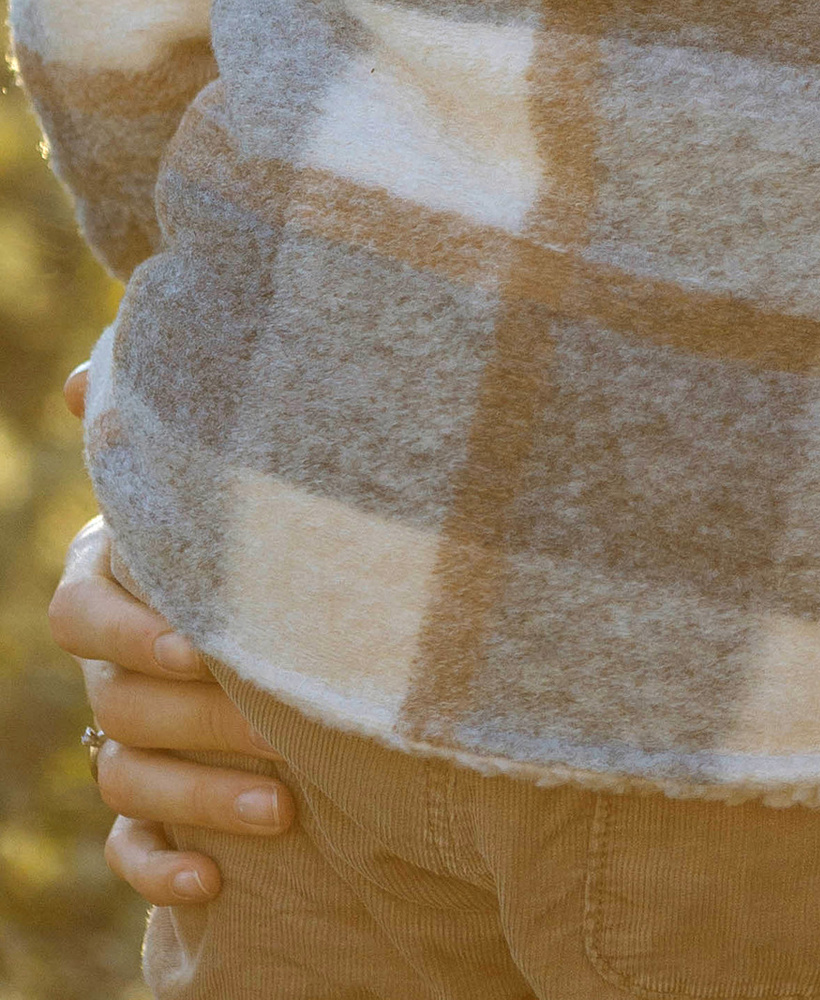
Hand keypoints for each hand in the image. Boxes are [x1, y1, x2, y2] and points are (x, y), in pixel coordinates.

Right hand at [48, 409, 293, 909]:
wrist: (299, 588)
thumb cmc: (256, 511)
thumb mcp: (224, 468)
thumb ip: (164, 429)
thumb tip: (82, 377)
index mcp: (112, 580)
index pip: (80, 610)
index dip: (132, 630)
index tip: (200, 643)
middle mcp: (112, 663)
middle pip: (118, 704)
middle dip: (200, 721)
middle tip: (286, 729)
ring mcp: (126, 737)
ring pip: (128, 779)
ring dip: (201, 798)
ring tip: (286, 808)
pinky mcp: (152, 804)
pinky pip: (130, 851)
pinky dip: (160, 870)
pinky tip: (212, 882)